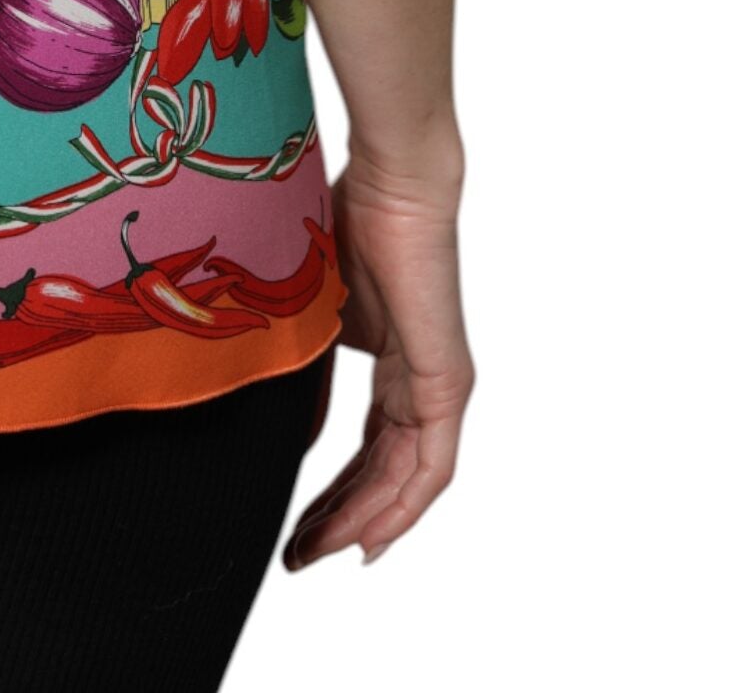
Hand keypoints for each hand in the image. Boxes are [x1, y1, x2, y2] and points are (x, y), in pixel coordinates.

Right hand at [284, 143, 471, 568]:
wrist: (392, 181)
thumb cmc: (344, 217)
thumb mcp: (310, 309)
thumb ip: (305, 369)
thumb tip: (286, 428)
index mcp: (390, 361)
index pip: (365, 446)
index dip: (332, 490)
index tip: (294, 523)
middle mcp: (419, 381)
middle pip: (382, 471)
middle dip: (338, 517)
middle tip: (296, 553)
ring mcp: (438, 385)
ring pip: (405, 479)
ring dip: (363, 522)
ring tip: (317, 553)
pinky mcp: (449, 383)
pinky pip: (431, 467)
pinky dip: (403, 507)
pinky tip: (371, 538)